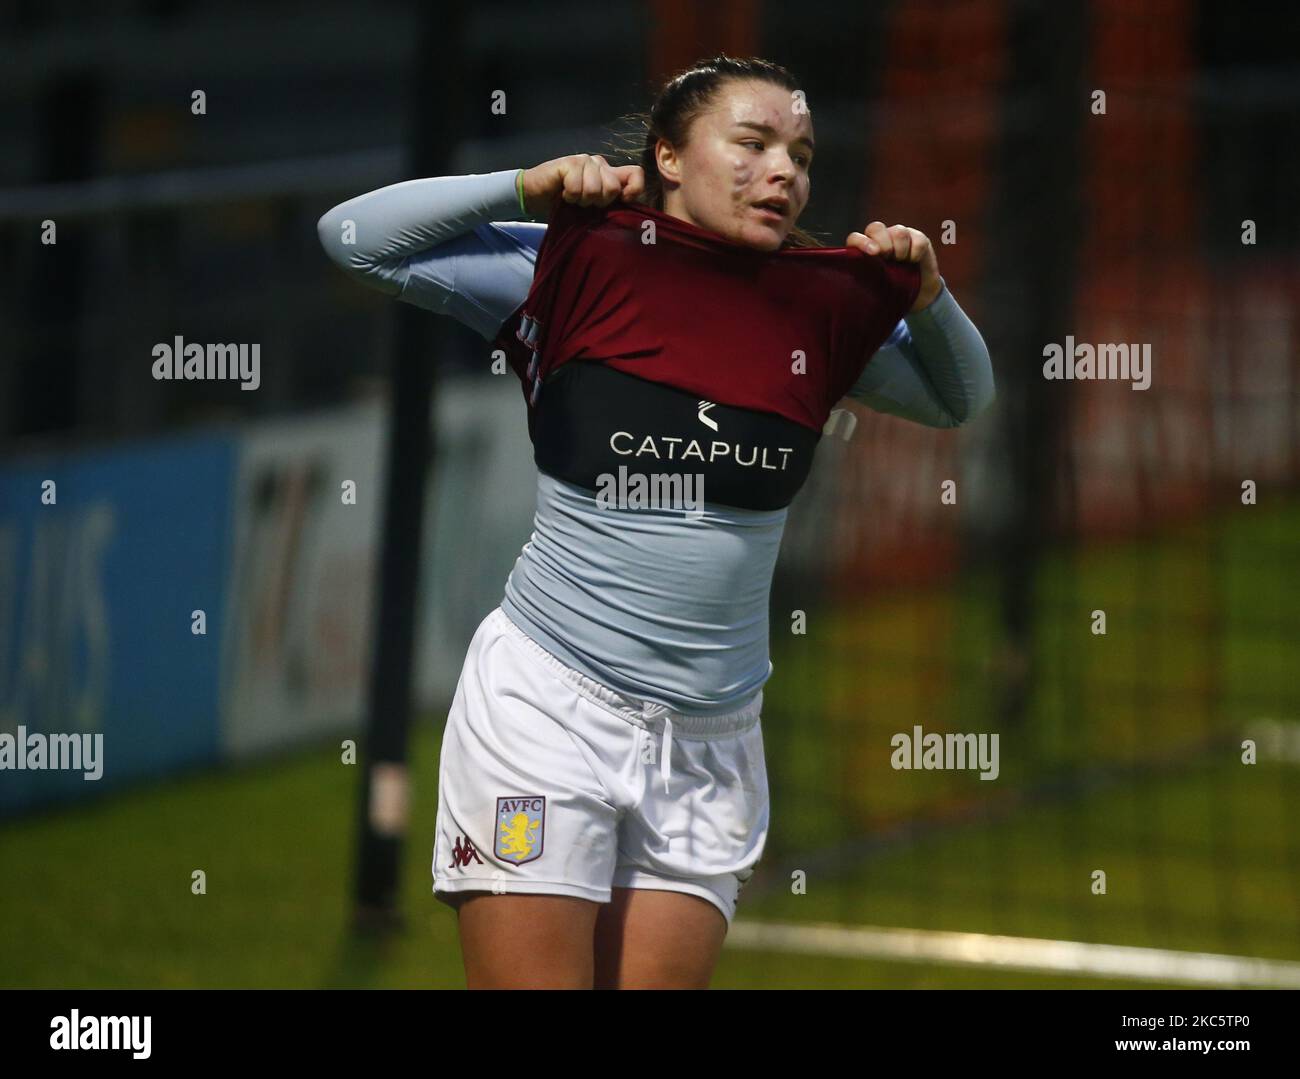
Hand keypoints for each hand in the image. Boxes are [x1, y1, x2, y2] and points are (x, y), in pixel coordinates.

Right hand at [521, 154, 644, 217]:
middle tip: (583, 202)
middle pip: (613, 187)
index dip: (634, 189)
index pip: (636, 173)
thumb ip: (610, 204)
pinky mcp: (570, 163)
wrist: (535, 195)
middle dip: (598, 202)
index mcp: (609, 174)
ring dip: (581, 200)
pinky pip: (577, 187)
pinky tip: (563, 193)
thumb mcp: (592, 207)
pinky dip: (569, 196)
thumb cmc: (564, 204)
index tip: (623, 201)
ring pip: (595, 188)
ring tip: (572, 197)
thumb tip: (628, 212)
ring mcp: (585, 161)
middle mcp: (600, 164)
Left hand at [845, 221, 941, 311]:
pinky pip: (917, 239)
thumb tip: (847, 291)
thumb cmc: (889, 295)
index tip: (873, 253)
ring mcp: (898, 237)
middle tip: (888, 258)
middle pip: (876, 228)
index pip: (855, 239)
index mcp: (863, 253)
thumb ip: (862, 284)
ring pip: (898, 231)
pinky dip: (916, 252)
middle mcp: (879, 241)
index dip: (862, 242)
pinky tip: (914, 261)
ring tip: (902, 263)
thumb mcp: (872, 293)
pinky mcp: (917, 238)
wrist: (917, 296)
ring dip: (900, 249)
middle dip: (883, 242)